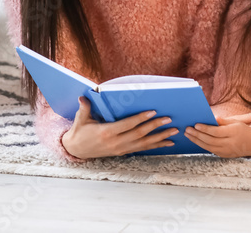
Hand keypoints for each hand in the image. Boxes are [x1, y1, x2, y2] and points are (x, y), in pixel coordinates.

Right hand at [61, 97, 179, 158]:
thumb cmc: (79, 132)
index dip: (140, 118)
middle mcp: (116, 143)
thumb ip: (84, 108)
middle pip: (139, 134)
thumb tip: (83, 97)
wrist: (76, 150)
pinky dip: (156, 146)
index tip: (152, 111)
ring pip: (144, 144)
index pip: (127, 125)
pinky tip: (168, 144)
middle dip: (155, 127)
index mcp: (106, 133)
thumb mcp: (80, 120)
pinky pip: (142, 149)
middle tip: (169, 120)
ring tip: (174, 132)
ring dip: (160, 138)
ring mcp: (121, 149)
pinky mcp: (123, 152)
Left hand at [184, 112, 250, 157]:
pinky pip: (211, 150)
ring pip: (209, 147)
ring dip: (197, 140)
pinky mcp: (224, 155)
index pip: (216, 132)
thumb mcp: (236, 122)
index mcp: (233, 133)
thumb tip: (213, 118)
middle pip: (210, 140)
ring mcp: (227, 151)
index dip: (205, 128)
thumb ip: (224, 121)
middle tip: (187, 129)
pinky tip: (196, 140)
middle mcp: (229, 144)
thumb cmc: (243, 130)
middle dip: (197, 134)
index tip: (196, 124)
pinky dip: (202, 145)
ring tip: (188, 134)